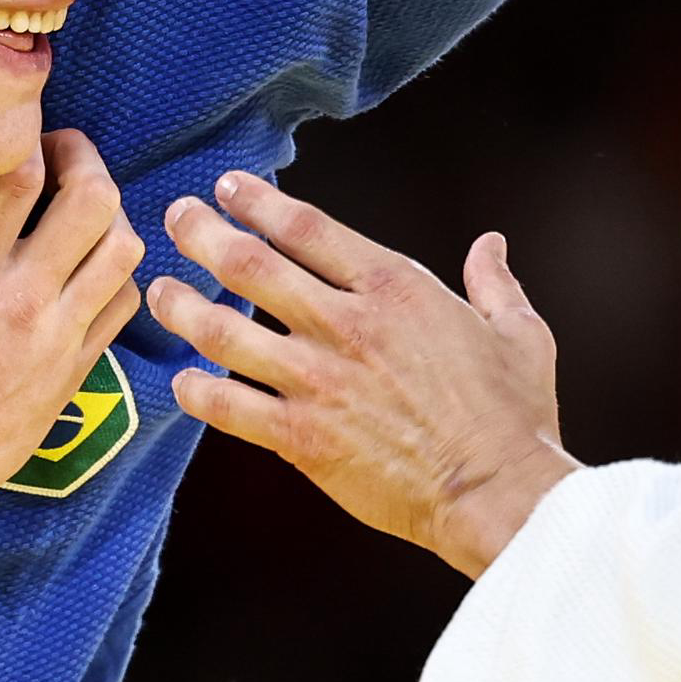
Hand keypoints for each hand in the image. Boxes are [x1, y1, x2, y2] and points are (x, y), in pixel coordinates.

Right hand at [0, 131, 141, 681]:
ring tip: (77, 203)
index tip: (7, 130)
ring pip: (124, 251)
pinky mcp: (77, 373)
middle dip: (83, 157)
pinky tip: (85, 264)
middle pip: (96, 202)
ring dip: (109, 214)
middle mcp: (26, 303)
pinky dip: (117, 273)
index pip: (21, 178)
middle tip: (57, 150)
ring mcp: (60, 340)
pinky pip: (125, 305)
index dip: (23, 137)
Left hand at [151, 170, 573, 578]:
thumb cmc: (512, 415)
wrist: (495, 493)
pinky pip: (228, 408)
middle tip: (175, 219)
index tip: (226, 188)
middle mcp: (345, 325)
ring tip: (161, 294)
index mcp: (394, 289)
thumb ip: (495, 283)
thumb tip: (492, 244)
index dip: (257, 201)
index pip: (306, 228)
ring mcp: (317, 382)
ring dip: (183, 307)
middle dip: (201, 234)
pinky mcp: (301, 438)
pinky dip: (198, 391)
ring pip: (224, 332)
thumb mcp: (520, 333)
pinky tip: (182, 381)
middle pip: (250, 265)